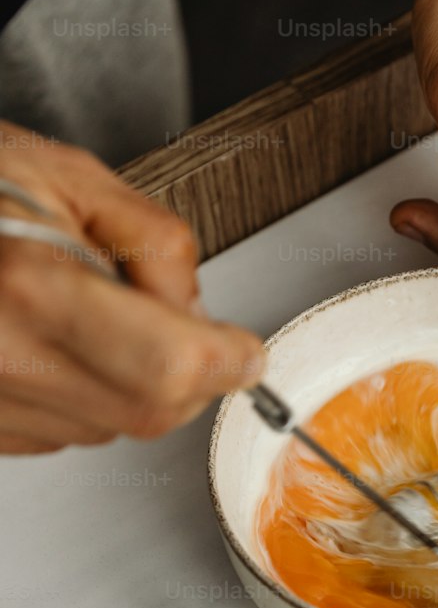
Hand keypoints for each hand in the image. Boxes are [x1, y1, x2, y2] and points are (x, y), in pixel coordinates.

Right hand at [0, 123, 263, 453]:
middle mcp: (3, 358)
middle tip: (188, 331)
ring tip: (89, 317)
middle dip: (189, 377)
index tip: (244, 350)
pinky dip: (80, 396)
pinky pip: (58, 433)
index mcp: (31, 288)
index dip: (226, 361)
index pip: (171, 366)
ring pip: (108, 427)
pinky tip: (51, 342)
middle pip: (149, 411)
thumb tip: (198, 310)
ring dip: (130, 385)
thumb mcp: (66, 174)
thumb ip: (153, 243)